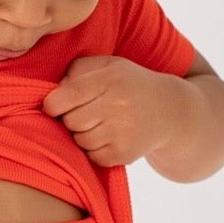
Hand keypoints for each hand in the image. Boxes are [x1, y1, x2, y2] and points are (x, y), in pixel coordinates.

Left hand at [40, 54, 180, 168]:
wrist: (170, 112)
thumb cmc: (129, 85)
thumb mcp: (109, 66)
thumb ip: (78, 70)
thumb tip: (55, 91)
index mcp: (111, 79)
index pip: (66, 96)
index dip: (53, 104)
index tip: (55, 105)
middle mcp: (118, 105)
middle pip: (70, 121)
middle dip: (71, 118)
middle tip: (85, 113)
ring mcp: (123, 132)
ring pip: (79, 140)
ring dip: (82, 135)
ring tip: (99, 124)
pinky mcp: (124, 154)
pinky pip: (92, 157)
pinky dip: (94, 150)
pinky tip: (108, 137)